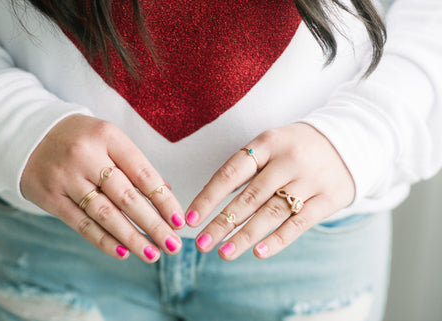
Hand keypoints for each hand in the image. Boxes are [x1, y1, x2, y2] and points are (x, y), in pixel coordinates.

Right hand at [21, 114, 184, 261]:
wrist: (28, 134)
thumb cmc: (81, 139)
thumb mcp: (109, 140)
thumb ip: (135, 165)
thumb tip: (166, 192)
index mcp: (108, 137)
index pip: (143, 174)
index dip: (164, 200)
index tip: (180, 221)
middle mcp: (86, 155)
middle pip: (127, 197)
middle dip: (153, 225)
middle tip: (173, 245)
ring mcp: (66, 177)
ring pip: (105, 214)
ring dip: (131, 238)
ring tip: (152, 254)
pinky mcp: (50, 196)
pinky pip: (81, 223)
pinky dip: (103, 240)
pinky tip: (122, 252)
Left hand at [186, 122, 354, 259]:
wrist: (351, 140)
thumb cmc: (297, 147)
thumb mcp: (272, 145)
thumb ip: (246, 168)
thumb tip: (210, 202)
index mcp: (267, 142)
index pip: (231, 173)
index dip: (208, 198)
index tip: (191, 219)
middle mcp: (288, 159)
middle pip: (249, 196)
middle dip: (222, 223)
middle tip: (202, 244)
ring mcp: (310, 179)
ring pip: (271, 212)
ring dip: (244, 236)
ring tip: (223, 254)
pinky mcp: (330, 197)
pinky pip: (299, 223)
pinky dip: (277, 240)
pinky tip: (258, 253)